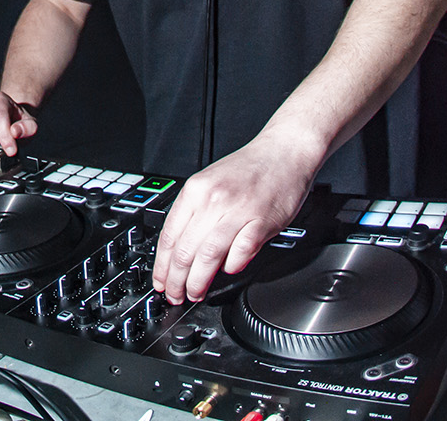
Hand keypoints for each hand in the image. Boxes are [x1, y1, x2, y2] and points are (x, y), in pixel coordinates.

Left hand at [152, 139, 312, 303]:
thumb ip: (196, 213)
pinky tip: (228, 271)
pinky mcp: (262, 220)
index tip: (162, 282)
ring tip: (195, 293)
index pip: (169, 236)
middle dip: (177, 280)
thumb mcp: (210, 182)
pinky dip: (232, 266)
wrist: (284, 151)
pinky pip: (241, 252)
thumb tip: (181, 251)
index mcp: (195, 189)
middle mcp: (213, 199)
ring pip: (208, 256)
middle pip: (185, 250)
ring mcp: (238, 210)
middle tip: (176, 295)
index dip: (162, 266)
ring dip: (199, 281)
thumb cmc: (250, 169)